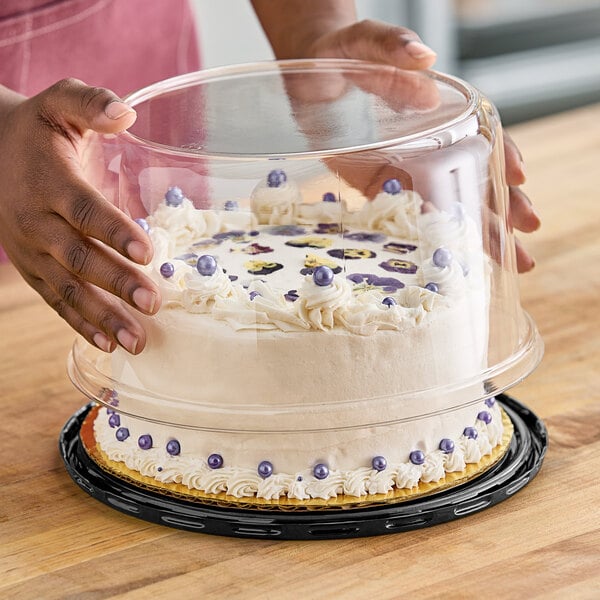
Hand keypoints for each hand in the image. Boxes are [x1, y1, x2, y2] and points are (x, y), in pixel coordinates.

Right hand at [0, 78, 159, 353]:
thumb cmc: (38, 129)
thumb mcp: (60, 102)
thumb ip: (90, 103)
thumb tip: (127, 112)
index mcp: (48, 181)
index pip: (84, 210)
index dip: (114, 230)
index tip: (147, 251)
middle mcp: (36, 221)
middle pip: (79, 257)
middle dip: (116, 282)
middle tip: (153, 303)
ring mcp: (31, 250)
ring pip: (67, 288)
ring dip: (103, 316)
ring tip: (137, 340)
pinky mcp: (32, 269)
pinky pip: (54, 300)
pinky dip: (80, 324)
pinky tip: (107, 343)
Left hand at [299, 19, 539, 271]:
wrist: (311, 74)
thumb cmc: (347, 53)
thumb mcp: (369, 43)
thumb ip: (392, 47)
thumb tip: (423, 60)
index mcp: (441, 112)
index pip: (482, 136)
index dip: (502, 155)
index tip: (517, 178)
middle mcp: (431, 145)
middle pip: (475, 179)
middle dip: (502, 209)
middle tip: (526, 239)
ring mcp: (408, 169)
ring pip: (450, 204)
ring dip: (478, 232)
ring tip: (508, 260)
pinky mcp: (381, 187)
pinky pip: (409, 216)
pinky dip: (430, 236)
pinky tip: (451, 258)